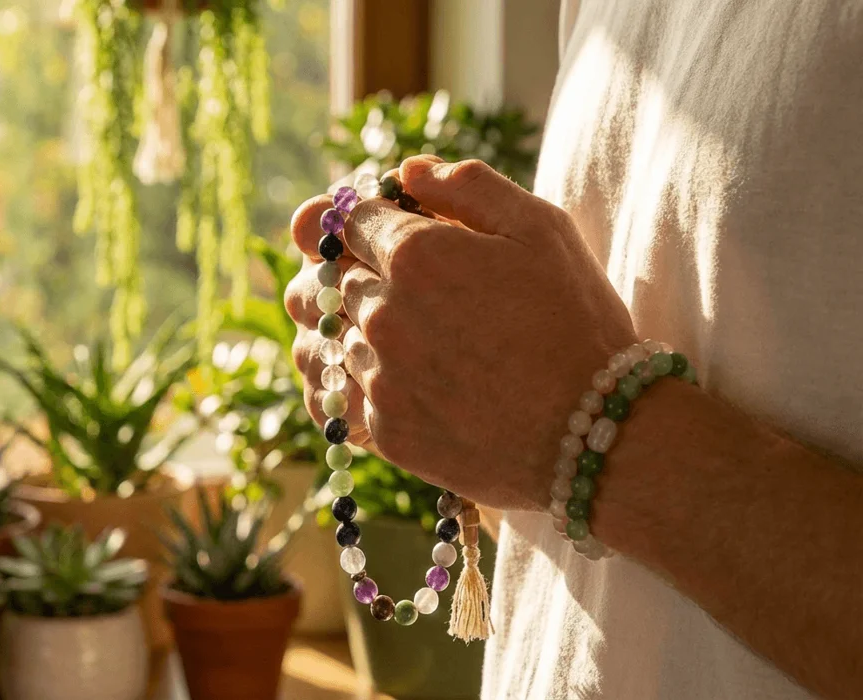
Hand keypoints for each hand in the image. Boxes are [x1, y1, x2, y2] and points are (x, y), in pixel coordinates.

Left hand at [285, 156, 637, 510]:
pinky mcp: (384, 430)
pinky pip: (335, 398)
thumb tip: (407, 171)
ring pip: (325, 337)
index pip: (348, 220)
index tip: (387, 232)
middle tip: (397, 285)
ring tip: (393, 335)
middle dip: (354, 271)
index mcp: (415, 254)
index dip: (365, 222)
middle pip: (329, 277)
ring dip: (347, 329)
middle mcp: (382, 313)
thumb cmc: (577, 324)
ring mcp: (379, 376)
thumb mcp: (541, 229)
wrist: (597, 434)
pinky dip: (347, 384)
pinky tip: (379, 380)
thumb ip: (468, 187)